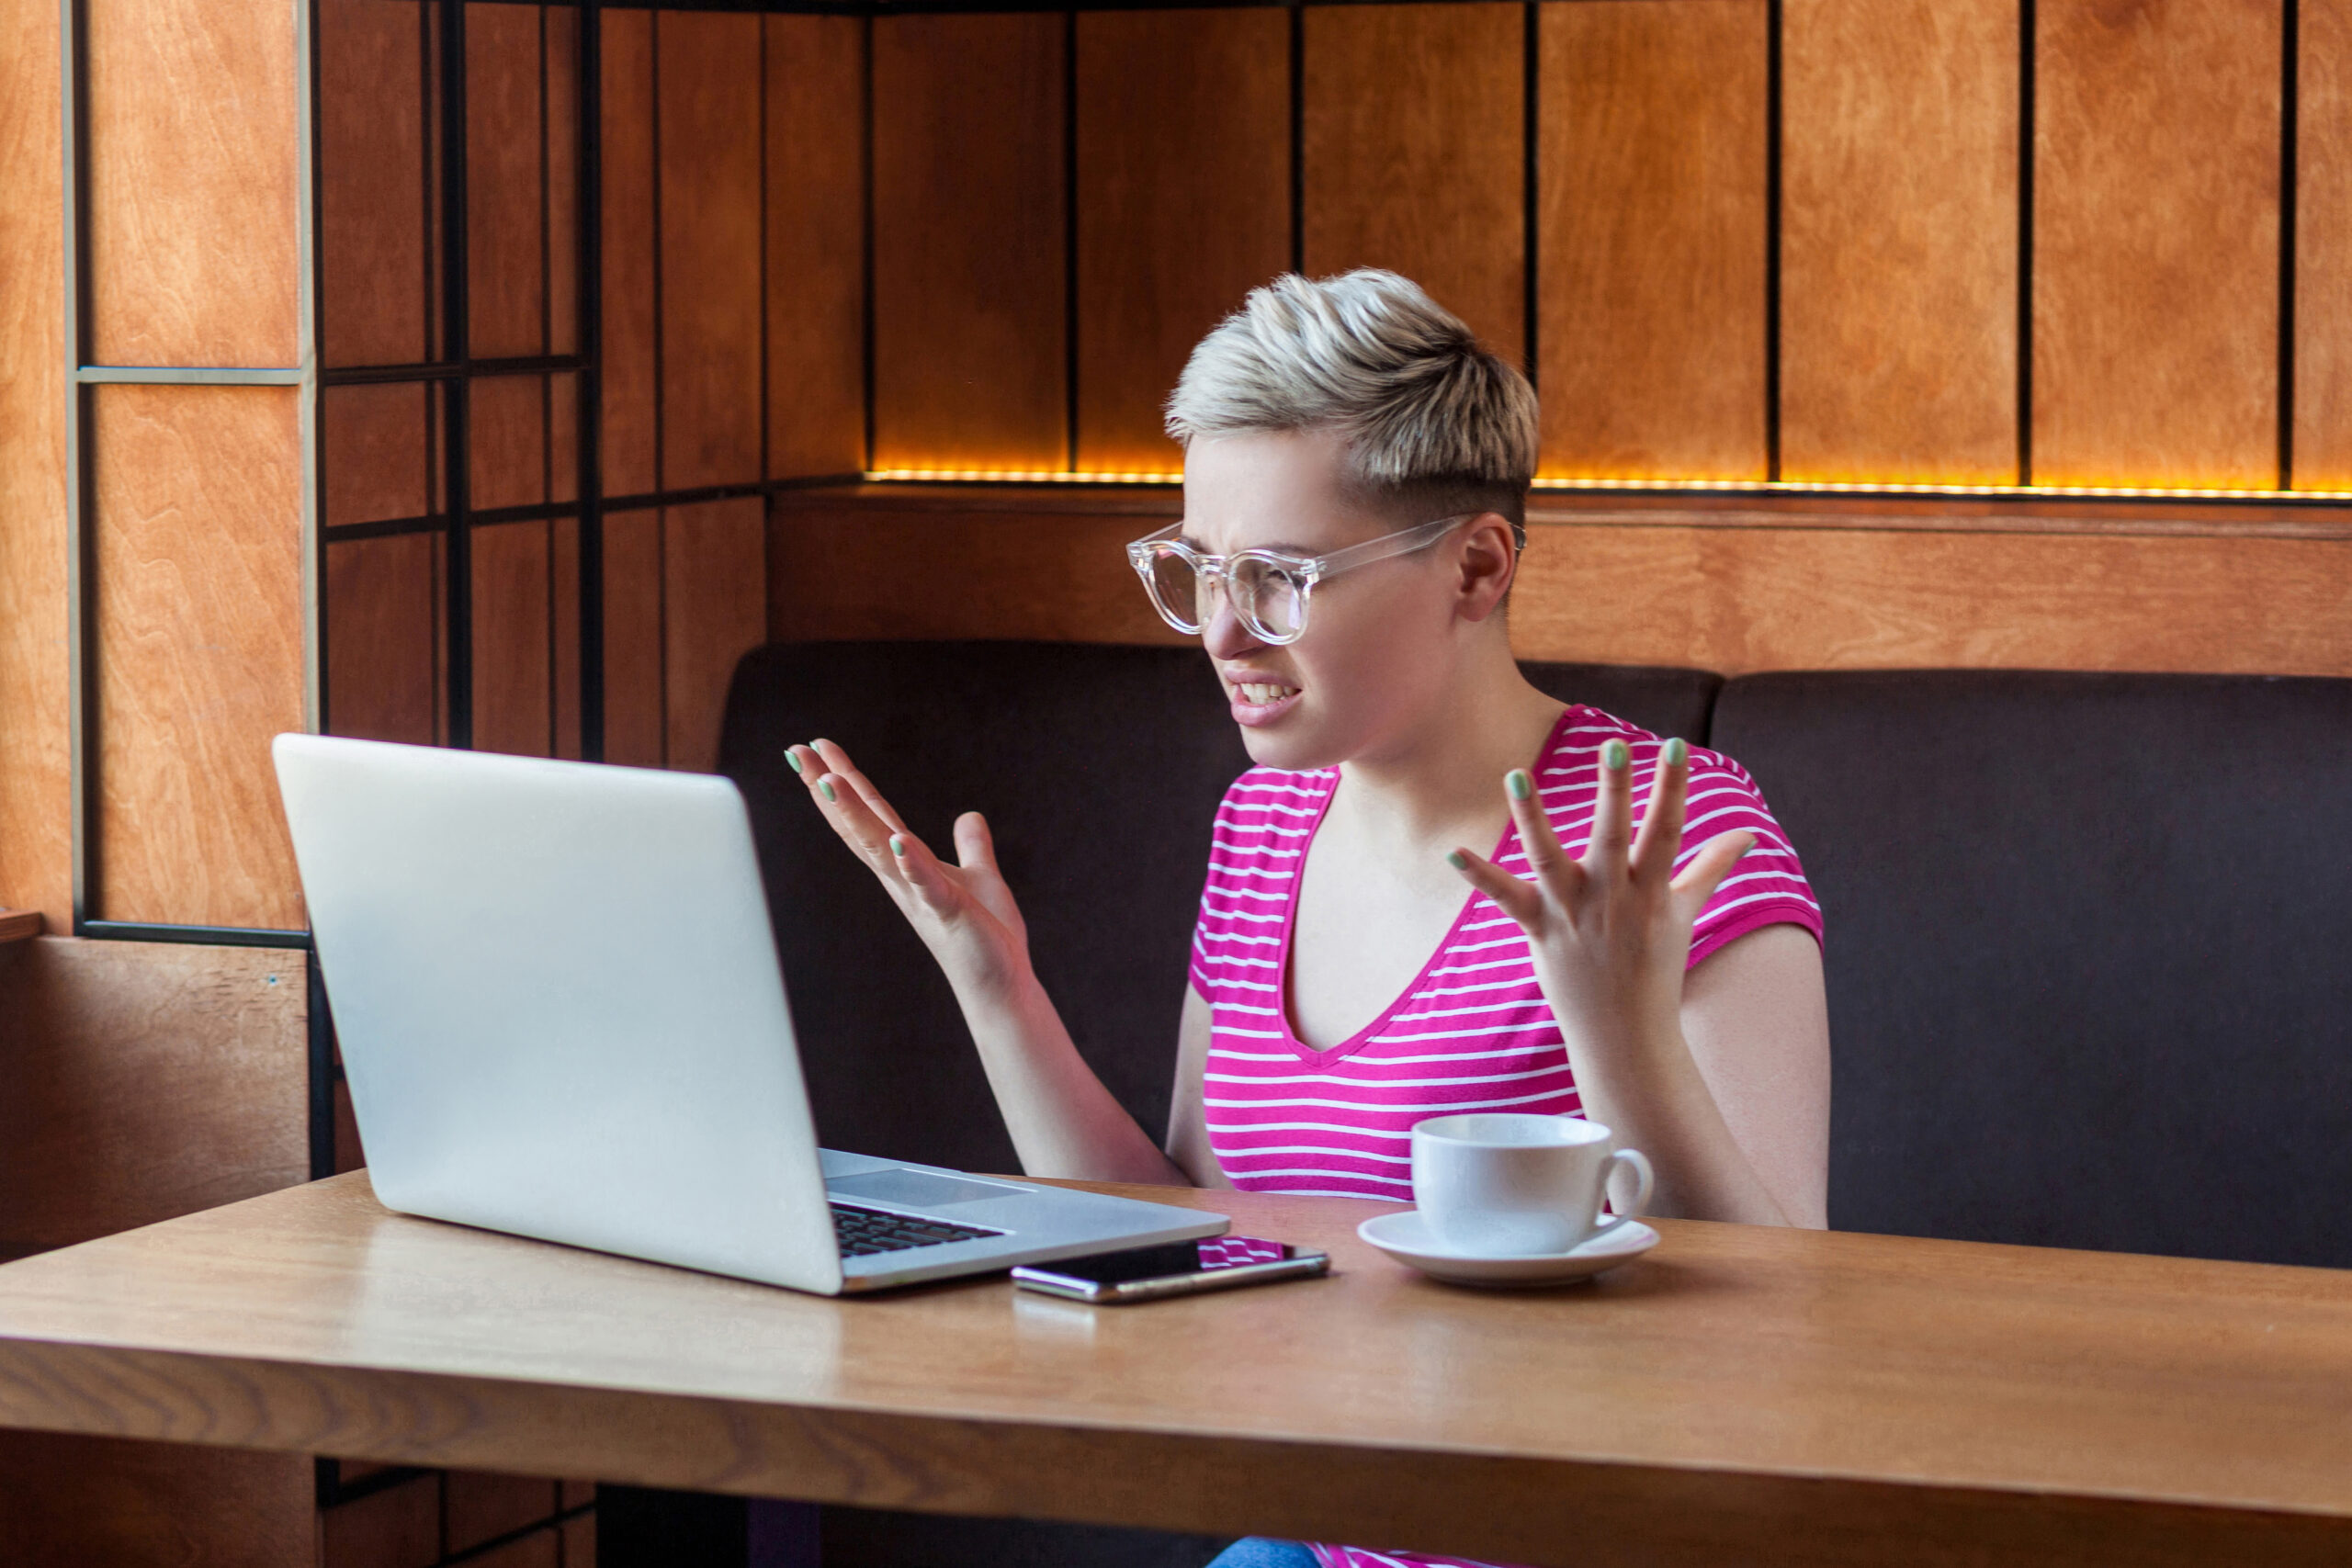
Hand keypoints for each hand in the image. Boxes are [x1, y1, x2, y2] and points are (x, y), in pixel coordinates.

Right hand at [786, 739, 1033, 995]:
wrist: (999, 986)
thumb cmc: (985, 937)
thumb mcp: (978, 878)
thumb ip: (972, 846)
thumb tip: (969, 815)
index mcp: (905, 865)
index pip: (869, 814)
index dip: (844, 780)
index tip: (815, 747)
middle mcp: (902, 878)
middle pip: (858, 825)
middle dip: (828, 788)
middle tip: (796, 752)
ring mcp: (920, 894)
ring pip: (879, 848)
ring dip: (855, 816)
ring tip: (831, 781)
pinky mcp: (948, 912)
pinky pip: (926, 882)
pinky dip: (912, 861)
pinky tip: (900, 839)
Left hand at [1445, 737, 1752, 1059]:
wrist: (1626, 1039)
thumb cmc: (1656, 970)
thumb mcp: (1685, 915)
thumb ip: (1710, 868)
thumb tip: (1748, 835)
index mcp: (1651, 892)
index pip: (1667, 831)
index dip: (1672, 787)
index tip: (1674, 745)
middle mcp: (1613, 899)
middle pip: (1615, 838)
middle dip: (1615, 793)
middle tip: (1614, 746)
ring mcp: (1574, 915)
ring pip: (1551, 860)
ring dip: (1533, 818)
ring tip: (1517, 774)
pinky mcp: (1541, 932)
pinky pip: (1506, 900)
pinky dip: (1480, 876)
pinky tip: (1452, 851)